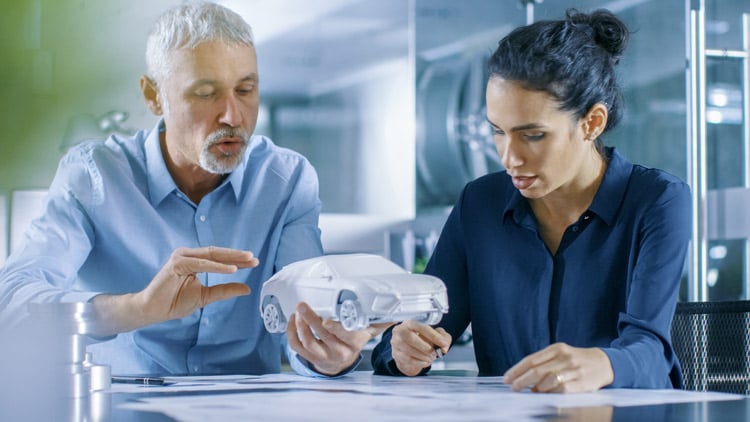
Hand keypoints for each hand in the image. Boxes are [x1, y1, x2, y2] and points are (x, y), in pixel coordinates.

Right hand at [92, 246, 257, 334]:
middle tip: (254, 258)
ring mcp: (182, 256)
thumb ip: (224, 290)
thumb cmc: (174, 302)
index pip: (220, 258)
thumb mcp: (206, 296)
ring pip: (211, 256)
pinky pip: (202, 263)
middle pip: (217, 254)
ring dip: (230, 258)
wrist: (153, 310)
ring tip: (247, 261)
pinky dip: (217, 267)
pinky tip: (231, 269)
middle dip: (237, 256)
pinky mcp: (177, 263)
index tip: (254, 262)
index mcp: (195, 260)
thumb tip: (246, 288)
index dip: (237, 260)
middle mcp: (188, 255)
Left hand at [287, 302, 391, 375]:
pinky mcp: (309, 357)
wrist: (340, 363)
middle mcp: (338, 351)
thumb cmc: (353, 340)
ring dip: (300, 325)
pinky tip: (293, 320)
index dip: (335, 328)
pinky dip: (291, 333)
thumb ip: (379, 321)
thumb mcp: (368, 331)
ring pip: (307, 341)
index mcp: (353, 343)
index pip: (345, 335)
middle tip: (303, 305)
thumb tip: (397, 313)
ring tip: (298, 311)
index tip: (327, 319)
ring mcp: (322, 356)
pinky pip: (296, 347)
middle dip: (311, 319)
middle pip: (323, 336)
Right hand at [391, 319, 450, 375]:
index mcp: (410, 322)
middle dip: (427, 348)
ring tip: (431, 357)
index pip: (421, 327)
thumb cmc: (422, 339)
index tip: (443, 344)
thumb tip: (444, 346)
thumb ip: (443, 337)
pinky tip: (425, 361)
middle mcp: (400, 331)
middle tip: (435, 353)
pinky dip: (420, 362)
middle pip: (412, 339)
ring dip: (424, 356)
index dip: (434, 336)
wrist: (410, 349)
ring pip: (410, 351)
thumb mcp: (435, 335)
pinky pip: (408, 360)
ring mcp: (396, 343)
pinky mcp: (396, 354)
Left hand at [502, 343, 613, 392]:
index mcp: (557, 348)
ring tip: (529, 392)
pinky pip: (562, 389)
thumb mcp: (561, 354)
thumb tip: (524, 377)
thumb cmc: (577, 360)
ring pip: (548, 380)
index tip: (507, 378)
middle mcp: (564, 357)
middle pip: (537, 370)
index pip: (531, 359)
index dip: (517, 370)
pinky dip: (551, 393)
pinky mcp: (582, 382)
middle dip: (521, 380)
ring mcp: (573, 370)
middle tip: (513, 387)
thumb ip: (544, 363)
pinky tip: (545, 395)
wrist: (604, 363)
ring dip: (535, 388)